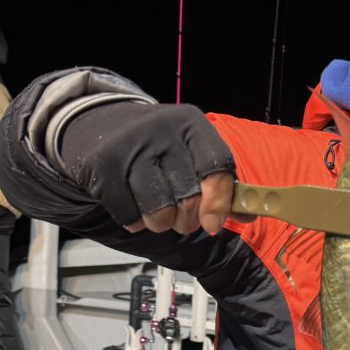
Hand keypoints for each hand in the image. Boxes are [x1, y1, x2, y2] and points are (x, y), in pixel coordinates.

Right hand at [59, 100, 235, 233]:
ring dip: (162, 224)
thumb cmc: (159, 150)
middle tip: (183, 218)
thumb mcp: (192, 155)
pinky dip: (134, 221)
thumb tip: (248, 214)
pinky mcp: (104, 165)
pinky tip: (134, 207)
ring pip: (160, 210)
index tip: (214, 224)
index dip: (220, 201)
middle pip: (189, 196)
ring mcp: (130, 146)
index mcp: (192, 125)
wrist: (101, 128)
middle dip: (188, 219)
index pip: (217, 166)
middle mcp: (162, 129)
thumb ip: (222, 184)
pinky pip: (129, 215)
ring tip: (159, 214)